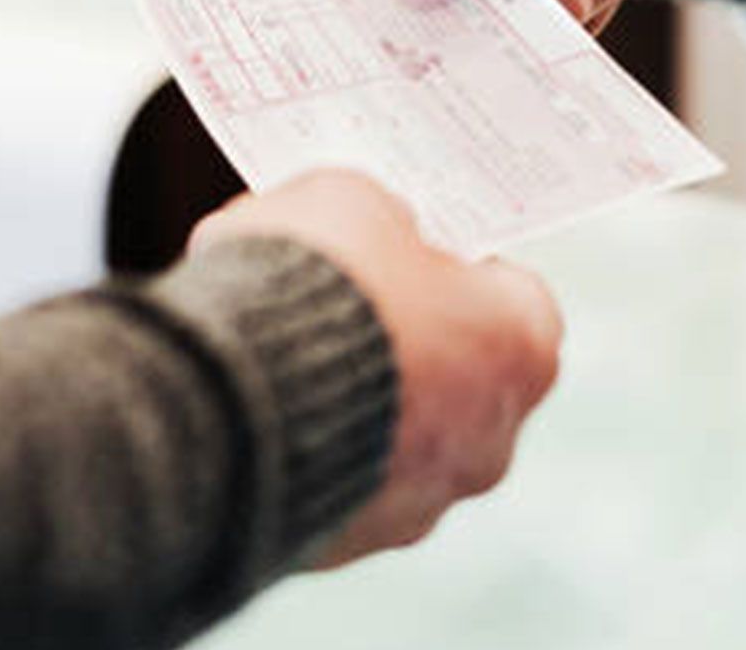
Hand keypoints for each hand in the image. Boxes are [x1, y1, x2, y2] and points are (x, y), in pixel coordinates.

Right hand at [187, 170, 563, 566]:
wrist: (225, 397)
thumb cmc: (311, 286)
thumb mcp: (350, 201)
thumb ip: (378, 218)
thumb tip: (369, 230)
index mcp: (520, 346)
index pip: (514, 298)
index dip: (457, 267)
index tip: (410, 249)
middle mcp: (490, 440)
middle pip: (459, 378)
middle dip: (405, 339)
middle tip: (341, 298)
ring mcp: (420, 503)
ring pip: (396, 440)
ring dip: (351, 401)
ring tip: (277, 352)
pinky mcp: (347, 544)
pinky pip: (334, 483)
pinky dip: (304, 449)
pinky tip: (253, 407)